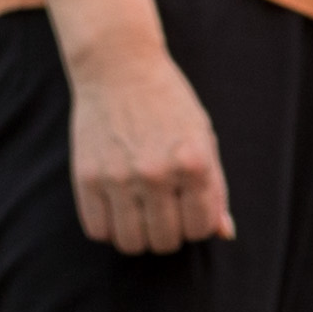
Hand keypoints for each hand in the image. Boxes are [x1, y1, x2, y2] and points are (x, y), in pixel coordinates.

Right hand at [68, 38, 234, 252]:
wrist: (119, 68)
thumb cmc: (170, 104)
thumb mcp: (204, 140)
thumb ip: (216, 189)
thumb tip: (225, 233)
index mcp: (194, 164)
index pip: (201, 228)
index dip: (197, 226)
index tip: (189, 210)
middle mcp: (157, 174)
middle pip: (165, 241)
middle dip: (168, 233)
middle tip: (163, 211)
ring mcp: (119, 177)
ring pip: (131, 243)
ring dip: (138, 236)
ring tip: (139, 214)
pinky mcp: (87, 177)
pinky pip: (97, 230)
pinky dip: (109, 229)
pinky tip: (116, 210)